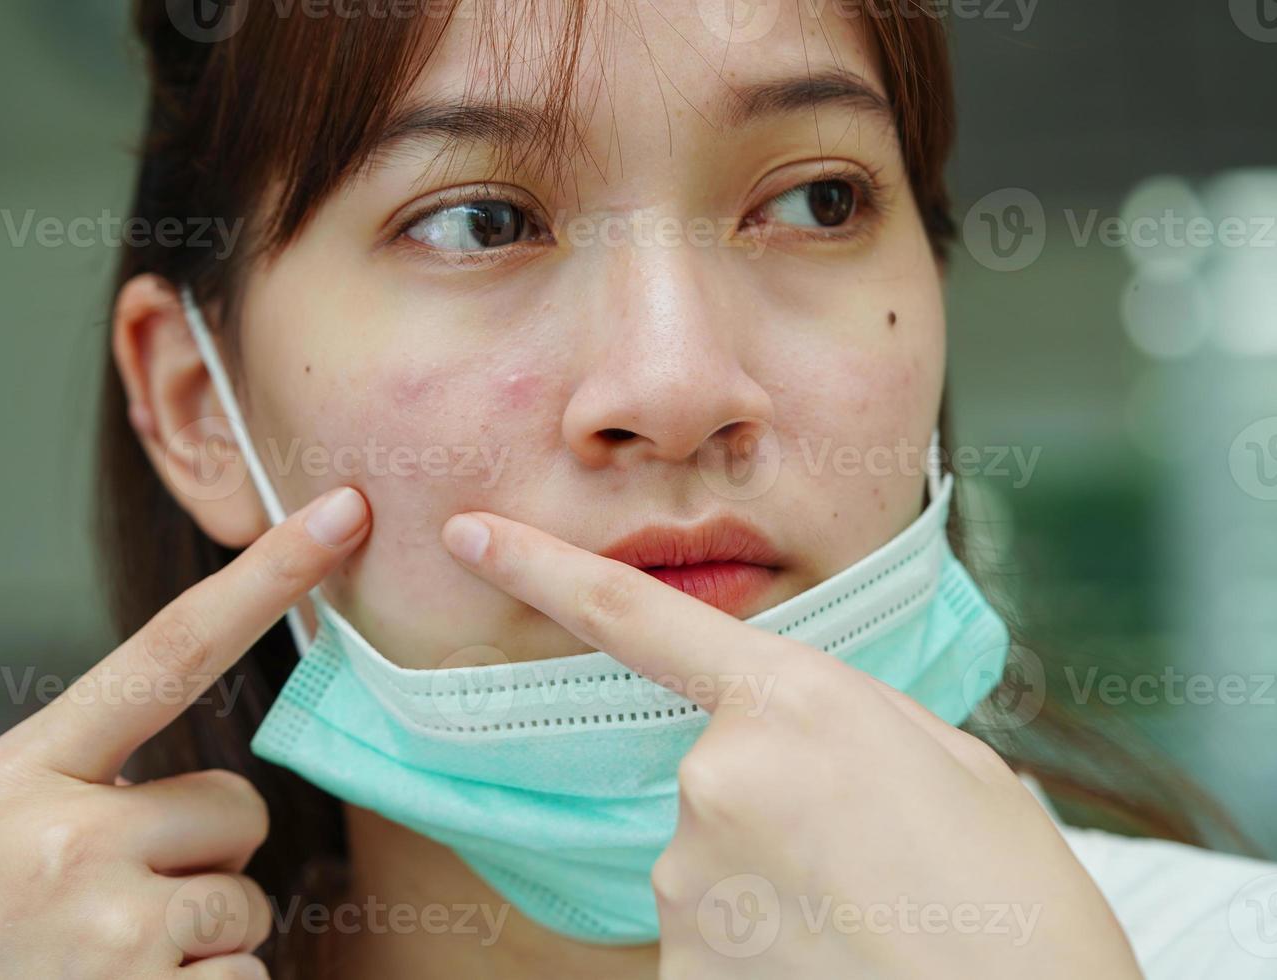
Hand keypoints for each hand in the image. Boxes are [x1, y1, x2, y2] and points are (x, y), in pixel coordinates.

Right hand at [0, 487, 370, 979]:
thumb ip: (87, 775)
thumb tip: (215, 783)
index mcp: (20, 775)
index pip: (168, 650)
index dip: (265, 578)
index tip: (341, 515)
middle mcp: (67, 840)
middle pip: (238, 803)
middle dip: (205, 857)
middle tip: (114, 909)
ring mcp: (112, 929)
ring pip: (247, 899)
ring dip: (200, 938)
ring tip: (105, 967)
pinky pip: (248, 974)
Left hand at [440, 511, 1140, 978]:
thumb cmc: (1020, 905)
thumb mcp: (958, 766)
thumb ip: (848, 723)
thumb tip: (791, 741)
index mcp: (794, 701)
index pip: (631, 616)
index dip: (538, 567)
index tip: (467, 532)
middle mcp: (716, 778)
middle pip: (712, 777)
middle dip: (773, 807)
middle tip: (868, 860)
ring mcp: (689, 880)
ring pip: (711, 865)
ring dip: (770, 888)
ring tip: (865, 919)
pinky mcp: (680, 968)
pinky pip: (709, 940)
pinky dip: (760, 952)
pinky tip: (827, 962)